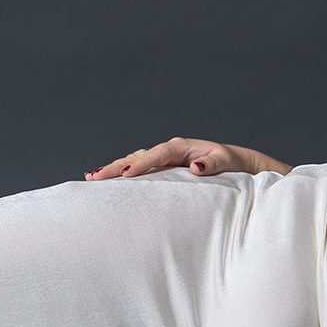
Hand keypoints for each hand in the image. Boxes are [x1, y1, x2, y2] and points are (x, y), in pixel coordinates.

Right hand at [84, 137, 263, 180]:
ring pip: (133, 162)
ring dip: (113, 169)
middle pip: (138, 157)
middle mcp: (168, 150)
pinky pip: (138, 169)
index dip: (142, 164)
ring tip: (92, 177)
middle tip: (95, 178)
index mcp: (181, 147)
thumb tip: (195, 168)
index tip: (128, 175)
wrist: (233, 163)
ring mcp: (162, 158)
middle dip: (117, 167)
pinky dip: (121, 173)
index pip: (158, 154)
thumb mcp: (225, 162)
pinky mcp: (160, 167)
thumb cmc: (230, 163)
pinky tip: (105, 179)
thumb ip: (212, 164)